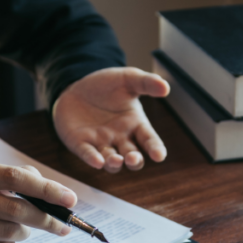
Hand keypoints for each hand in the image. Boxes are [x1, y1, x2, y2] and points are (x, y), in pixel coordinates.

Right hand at [0, 161, 75, 242]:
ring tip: (16, 230)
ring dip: (23, 233)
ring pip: (9, 232)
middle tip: (62, 225)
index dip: (45, 188)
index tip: (69, 199)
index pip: (12, 177)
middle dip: (45, 218)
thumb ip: (12, 178)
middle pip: (15, 208)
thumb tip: (50, 189)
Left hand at [52, 67, 169, 172]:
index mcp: (136, 124)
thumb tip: (165, 87)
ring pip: (112, 161)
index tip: (159, 156)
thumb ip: (146, 82)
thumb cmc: (106, 85)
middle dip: (134, 161)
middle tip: (133, 158)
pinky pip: (87, 154)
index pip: (150, 140)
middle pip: (132, 157)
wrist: (77, 86)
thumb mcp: (128, 78)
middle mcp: (121, 138)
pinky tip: (97, 161)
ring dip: (115, 164)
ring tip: (116, 160)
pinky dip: (92, 159)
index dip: (155, 149)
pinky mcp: (81, 144)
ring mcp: (101, 143)